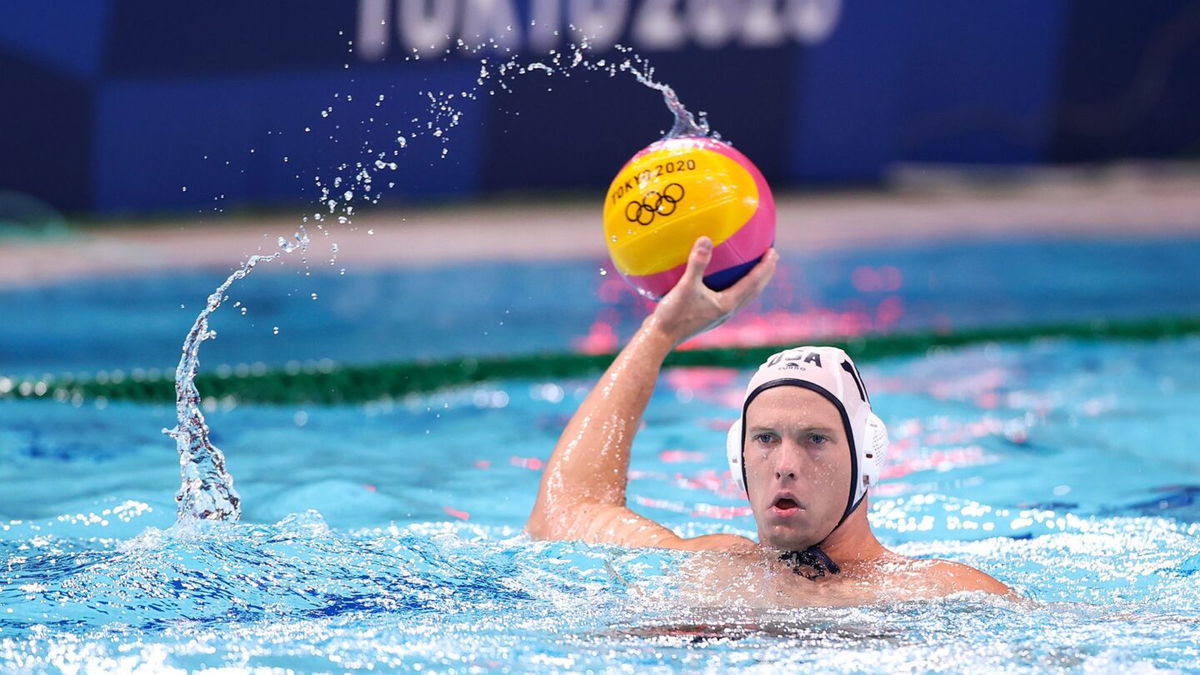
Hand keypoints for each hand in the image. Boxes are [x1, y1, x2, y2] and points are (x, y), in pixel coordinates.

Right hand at [649, 237, 777, 343]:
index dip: (764, 267)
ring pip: (744, 296)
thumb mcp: (685, 286)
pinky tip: (726, 279)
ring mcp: (719, 315)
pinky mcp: (709, 316)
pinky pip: (731, 298)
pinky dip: (737, 286)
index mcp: (727, 304)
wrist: (659, 337)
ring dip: (753, 281)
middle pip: (753, 290)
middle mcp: (727, 311)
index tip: (773, 252)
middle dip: (764, 274)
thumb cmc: (673, 314)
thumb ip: (697, 263)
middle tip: (772, 256)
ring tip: (757, 268)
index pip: (753, 283)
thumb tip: (705, 238)